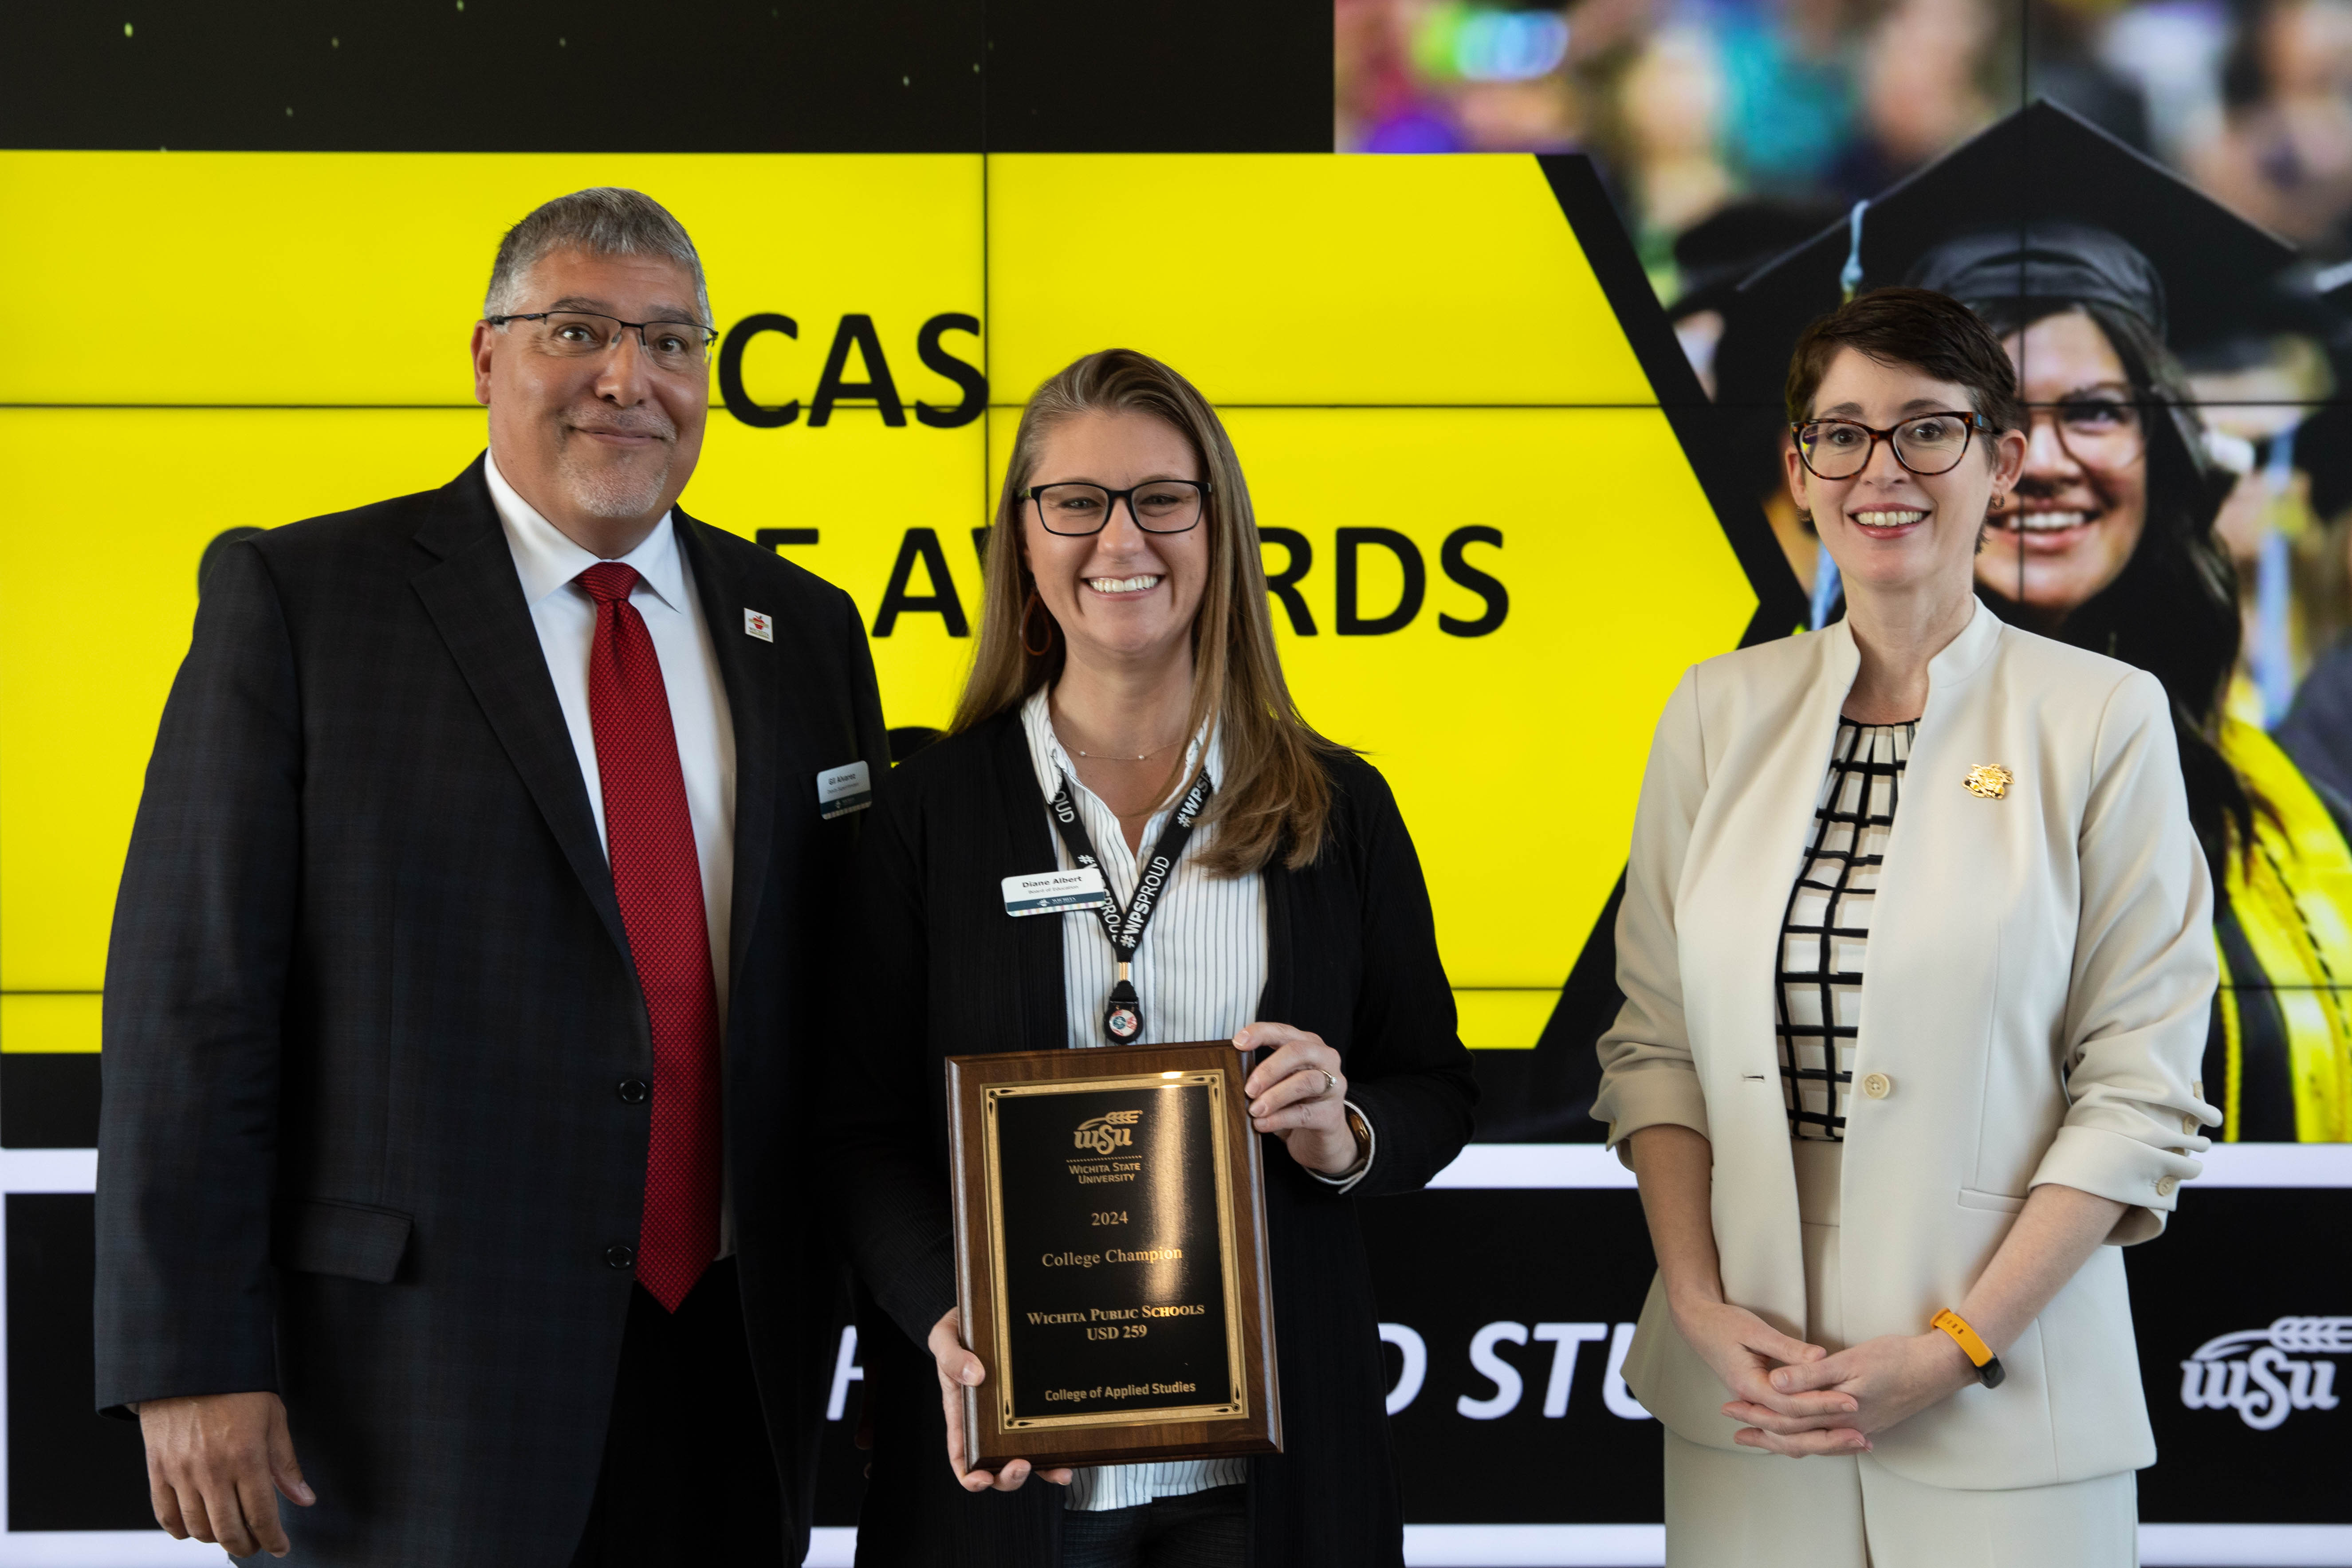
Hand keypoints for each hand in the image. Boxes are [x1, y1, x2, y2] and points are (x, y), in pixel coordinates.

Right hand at [137, 1391, 314, 1556]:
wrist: (190, 1366)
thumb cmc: (238, 1389)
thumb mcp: (273, 1418)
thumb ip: (286, 1464)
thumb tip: (305, 1500)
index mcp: (246, 1456)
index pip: (262, 1514)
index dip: (273, 1539)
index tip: (281, 1548)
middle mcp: (212, 1470)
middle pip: (228, 1530)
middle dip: (247, 1546)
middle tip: (257, 1546)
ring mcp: (181, 1472)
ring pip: (198, 1528)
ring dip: (216, 1539)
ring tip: (231, 1534)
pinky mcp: (157, 1470)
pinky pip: (166, 1516)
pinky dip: (182, 1530)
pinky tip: (197, 1527)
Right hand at [928, 1308, 1070, 1493]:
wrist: (988, 1309)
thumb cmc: (959, 1329)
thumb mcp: (945, 1338)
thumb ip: (951, 1357)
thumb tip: (975, 1376)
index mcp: (962, 1413)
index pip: (962, 1456)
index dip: (970, 1476)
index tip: (981, 1479)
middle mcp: (989, 1422)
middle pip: (996, 1465)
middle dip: (1009, 1477)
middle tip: (1022, 1465)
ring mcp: (1015, 1416)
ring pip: (1028, 1456)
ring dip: (1043, 1471)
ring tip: (1059, 1471)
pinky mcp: (1036, 1405)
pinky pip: (1049, 1433)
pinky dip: (1062, 1450)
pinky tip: (1075, 1455)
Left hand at [1235, 1023, 1358, 1175]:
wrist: (1319, 1137)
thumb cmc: (1295, 1102)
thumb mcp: (1279, 1082)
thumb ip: (1264, 1074)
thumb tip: (1235, 1077)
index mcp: (1308, 1045)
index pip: (1284, 1031)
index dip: (1260, 1033)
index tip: (1238, 1042)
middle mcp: (1324, 1059)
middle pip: (1298, 1051)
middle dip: (1269, 1069)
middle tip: (1248, 1089)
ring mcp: (1333, 1086)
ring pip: (1305, 1082)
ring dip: (1275, 1096)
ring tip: (1255, 1110)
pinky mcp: (1331, 1114)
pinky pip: (1304, 1113)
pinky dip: (1279, 1119)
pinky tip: (1262, 1124)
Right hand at [1665, 1296, 1868, 1457]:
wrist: (1698, 1325)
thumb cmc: (1724, 1324)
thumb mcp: (1755, 1329)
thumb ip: (1787, 1347)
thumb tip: (1821, 1358)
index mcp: (1749, 1385)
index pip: (1791, 1404)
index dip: (1823, 1404)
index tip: (1852, 1401)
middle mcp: (1752, 1402)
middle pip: (1793, 1430)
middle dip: (1829, 1434)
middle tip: (1862, 1437)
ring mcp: (1755, 1406)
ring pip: (1790, 1437)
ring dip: (1823, 1442)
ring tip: (1856, 1443)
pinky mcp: (1762, 1403)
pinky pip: (1787, 1428)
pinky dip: (1811, 1435)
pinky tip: (1834, 1438)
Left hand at [1733, 1331, 1977, 1451]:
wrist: (1939, 1368)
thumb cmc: (1897, 1358)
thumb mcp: (1851, 1361)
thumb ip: (1811, 1374)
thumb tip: (1774, 1384)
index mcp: (1838, 1412)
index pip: (1786, 1421)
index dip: (1755, 1416)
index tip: (1728, 1410)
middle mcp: (1847, 1427)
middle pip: (1795, 1438)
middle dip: (1762, 1433)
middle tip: (1733, 1428)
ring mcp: (1860, 1428)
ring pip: (1812, 1442)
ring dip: (1783, 1439)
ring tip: (1758, 1435)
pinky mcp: (1869, 1423)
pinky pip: (1829, 1439)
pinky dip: (1808, 1439)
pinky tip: (1801, 1436)